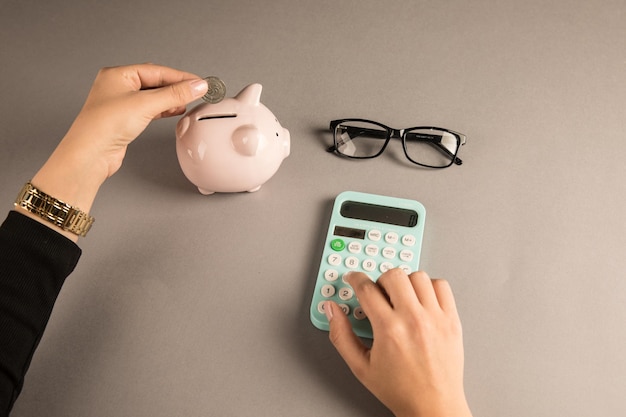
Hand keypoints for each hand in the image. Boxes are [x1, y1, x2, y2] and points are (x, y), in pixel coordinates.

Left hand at [21, 64, 207, 240]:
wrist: (90, 155)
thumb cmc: (104, 126)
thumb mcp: (145, 104)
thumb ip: (174, 94)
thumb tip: (196, 85)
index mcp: (117, 75)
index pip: (156, 70)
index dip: (180, 76)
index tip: (198, 82)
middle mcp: (117, 87)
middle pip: (155, 82)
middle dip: (176, 87)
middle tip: (196, 91)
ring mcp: (120, 104)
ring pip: (153, 96)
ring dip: (171, 99)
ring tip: (188, 101)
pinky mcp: (124, 120)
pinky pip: (149, 109)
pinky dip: (163, 109)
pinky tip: (174, 111)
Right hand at [324, 269, 471, 416]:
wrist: (433, 406)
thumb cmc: (401, 390)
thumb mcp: (360, 366)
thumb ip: (341, 335)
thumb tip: (331, 310)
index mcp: (389, 329)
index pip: (367, 288)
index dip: (356, 279)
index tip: (354, 279)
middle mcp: (414, 319)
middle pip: (393, 275)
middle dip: (380, 280)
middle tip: (378, 292)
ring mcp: (436, 318)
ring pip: (418, 276)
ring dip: (405, 282)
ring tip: (400, 296)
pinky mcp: (452, 320)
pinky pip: (441, 286)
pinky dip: (429, 286)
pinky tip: (421, 299)